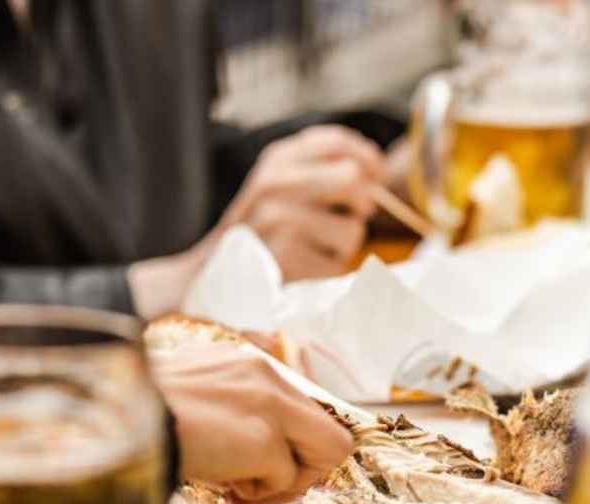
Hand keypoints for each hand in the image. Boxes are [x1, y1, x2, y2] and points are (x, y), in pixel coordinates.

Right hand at [129, 126, 386, 317]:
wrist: (212, 275)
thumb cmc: (261, 232)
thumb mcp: (279, 186)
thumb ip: (320, 170)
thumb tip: (378, 173)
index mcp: (276, 159)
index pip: (336, 141)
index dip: (368, 158)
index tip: (376, 176)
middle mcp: (274, 182)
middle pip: (353, 179)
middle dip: (363, 204)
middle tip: (352, 217)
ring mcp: (278, 219)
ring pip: (352, 228)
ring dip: (345, 245)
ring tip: (316, 247)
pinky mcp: (286, 256)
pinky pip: (339, 263)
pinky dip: (330, 270)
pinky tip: (304, 268)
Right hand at [151, 344, 352, 503]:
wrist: (112, 422)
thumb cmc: (141, 417)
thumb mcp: (196, 398)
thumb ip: (236, 411)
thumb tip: (265, 453)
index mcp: (248, 363)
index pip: (307, 409)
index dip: (297, 447)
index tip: (267, 466)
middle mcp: (267, 375)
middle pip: (332, 433)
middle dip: (306, 469)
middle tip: (265, 485)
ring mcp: (269, 405)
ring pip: (326, 454)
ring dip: (285, 481)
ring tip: (238, 483)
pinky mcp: (263, 438)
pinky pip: (285, 479)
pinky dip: (256, 492)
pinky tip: (222, 483)